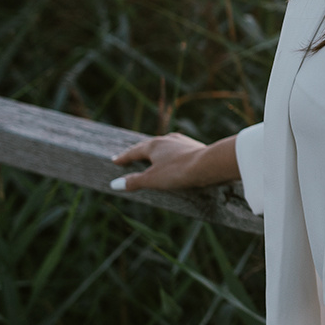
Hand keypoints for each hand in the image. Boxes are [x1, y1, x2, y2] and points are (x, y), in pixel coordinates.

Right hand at [109, 132, 234, 191]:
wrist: (210, 164)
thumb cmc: (178, 171)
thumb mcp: (152, 180)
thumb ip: (134, 181)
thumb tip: (114, 184)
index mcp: (154, 145)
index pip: (134, 151)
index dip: (124, 157)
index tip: (115, 160)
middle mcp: (167, 139)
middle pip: (149, 146)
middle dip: (140, 151)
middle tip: (132, 155)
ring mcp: (183, 142)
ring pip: (166, 146)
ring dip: (157, 151)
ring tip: (153, 155)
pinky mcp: (195, 147)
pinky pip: (179, 150)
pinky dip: (172, 154)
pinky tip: (176, 158)